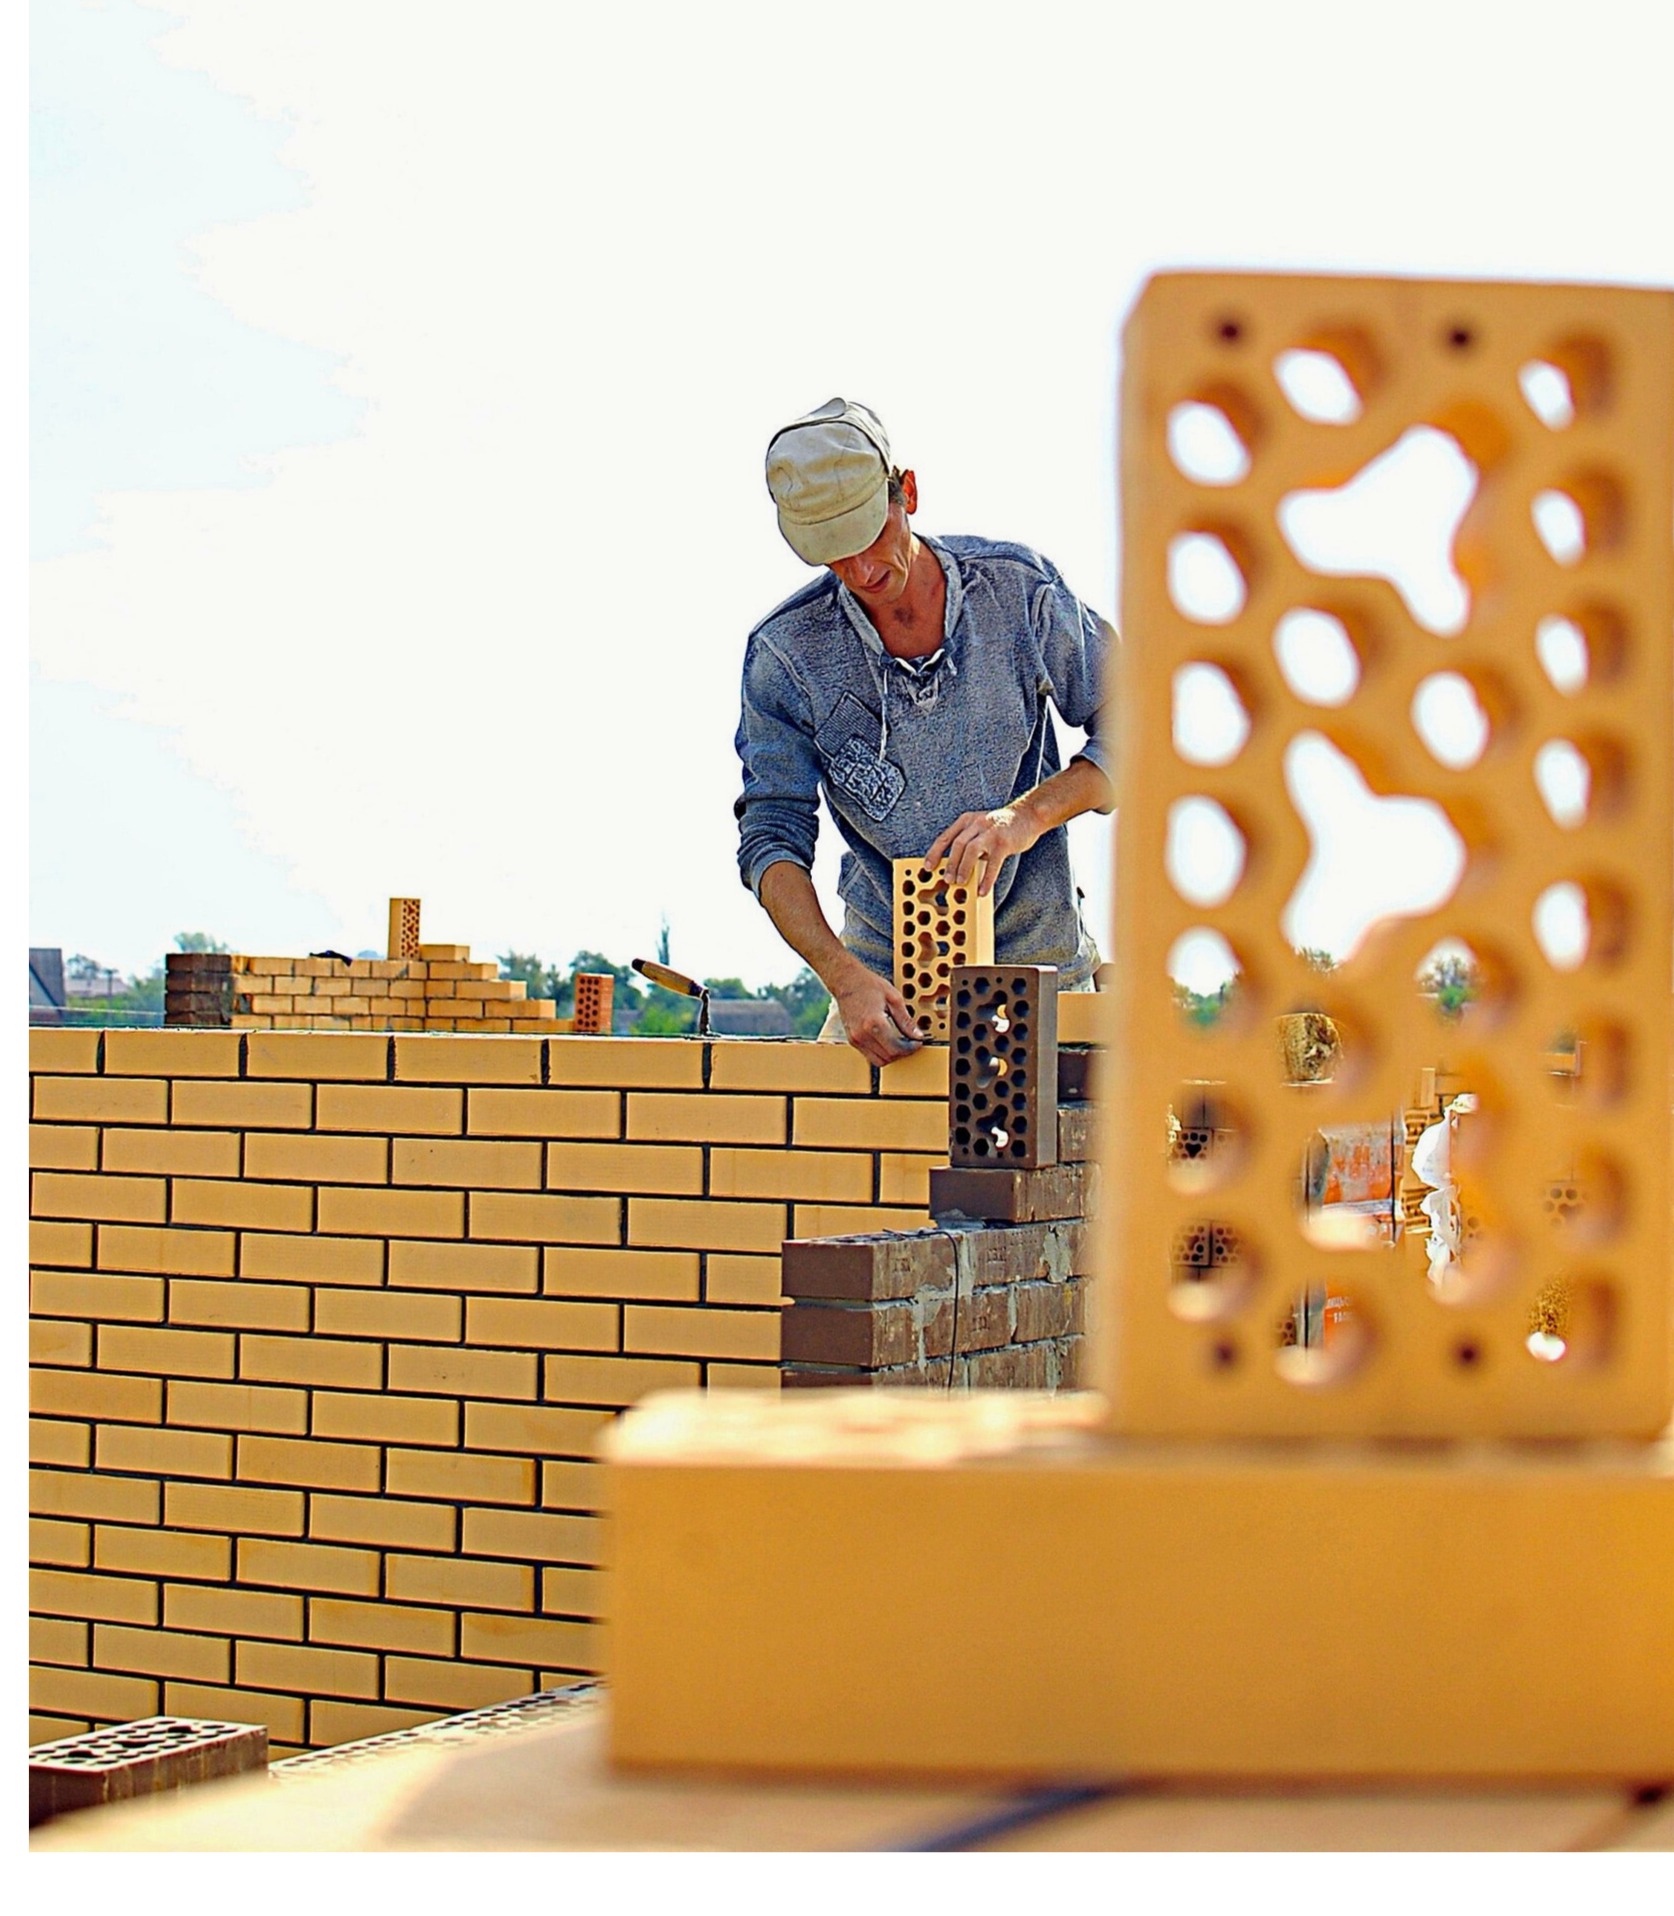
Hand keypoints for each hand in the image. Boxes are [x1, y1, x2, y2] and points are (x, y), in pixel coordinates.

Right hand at [832, 964, 922, 1067]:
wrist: (846, 981)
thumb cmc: (869, 985)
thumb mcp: (894, 998)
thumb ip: (906, 1020)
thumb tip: (918, 1035)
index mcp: (874, 1023)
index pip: (896, 1048)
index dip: (911, 1048)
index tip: (918, 1042)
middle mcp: (862, 1034)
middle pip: (888, 1057)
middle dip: (903, 1053)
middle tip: (911, 1042)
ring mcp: (855, 1039)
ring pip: (878, 1060)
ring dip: (892, 1055)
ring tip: (900, 1043)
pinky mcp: (852, 1040)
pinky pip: (869, 1055)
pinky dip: (881, 1052)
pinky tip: (888, 1041)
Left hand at [926, 804, 1040, 896]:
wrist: (1028, 816)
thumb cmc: (1001, 827)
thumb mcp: (980, 829)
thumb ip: (969, 843)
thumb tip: (956, 868)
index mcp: (967, 820)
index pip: (946, 837)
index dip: (934, 853)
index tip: (927, 867)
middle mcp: (977, 823)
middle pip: (957, 844)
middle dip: (950, 864)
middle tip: (946, 880)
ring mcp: (991, 832)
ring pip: (971, 850)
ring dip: (963, 868)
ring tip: (960, 883)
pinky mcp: (1004, 843)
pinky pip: (993, 863)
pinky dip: (986, 878)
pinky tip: (982, 890)